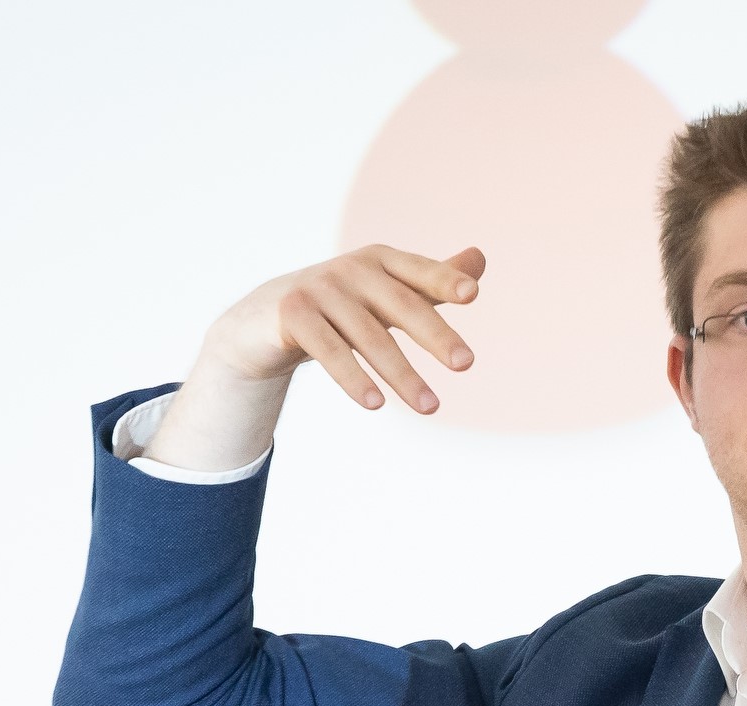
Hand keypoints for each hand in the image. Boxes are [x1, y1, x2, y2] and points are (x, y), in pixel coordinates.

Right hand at [204, 243, 484, 409]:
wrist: (267, 318)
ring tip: (431, 407)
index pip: (420, 271)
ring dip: (402, 374)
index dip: (445, 279)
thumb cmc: (344, 305)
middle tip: (466, 364)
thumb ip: (433, 282)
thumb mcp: (388, 292)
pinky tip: (375, 403)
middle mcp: (352, 268)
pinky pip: (329, 350)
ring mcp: (319, 287)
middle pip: (402, 305)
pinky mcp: (292, 312)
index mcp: (381, 261)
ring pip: (369, 336)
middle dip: (436, 335)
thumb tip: (480, 257)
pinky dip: (353, 378)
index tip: (471, 294)